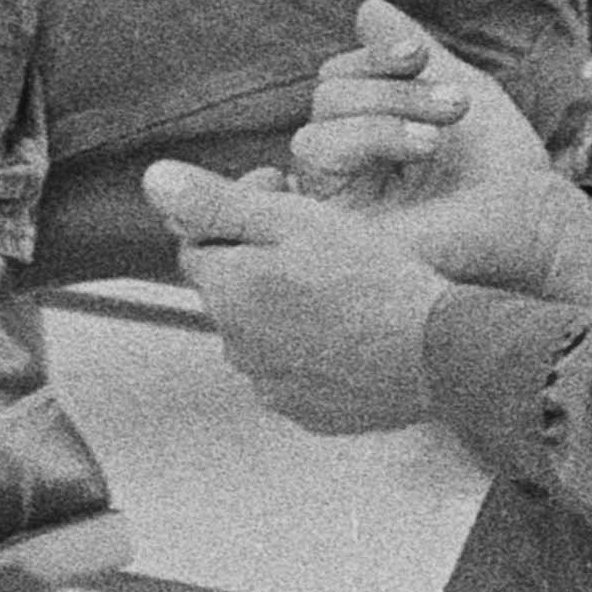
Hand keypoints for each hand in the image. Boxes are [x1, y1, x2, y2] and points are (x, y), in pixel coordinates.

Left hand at [139, 162, 450, 435]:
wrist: (436, 352)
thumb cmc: (373, 279)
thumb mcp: (293, 219)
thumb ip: (217, 202)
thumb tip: (155, 180)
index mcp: (226, 292)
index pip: (198, 243)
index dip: (234, 211)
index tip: (280, 192)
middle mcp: (236, 346)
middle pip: (229, 286)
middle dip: (257, 257)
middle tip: (312, 234)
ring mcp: (270, 384)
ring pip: (259, 328)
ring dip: (280, 302)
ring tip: (334, 280)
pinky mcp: (305, 410)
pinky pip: (290, 368)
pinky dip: (306, 345)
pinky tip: (345, 324)